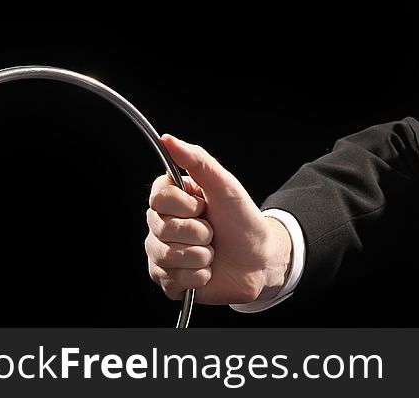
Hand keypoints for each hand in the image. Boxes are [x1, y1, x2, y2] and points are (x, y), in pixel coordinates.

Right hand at [145, 134, 291, 304]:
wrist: (260, 259)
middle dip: (198, 232)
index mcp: (171, 199)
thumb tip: (167, 138)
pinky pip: (171, 281)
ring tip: (212, 251)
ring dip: (200, 255)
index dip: (186, 206)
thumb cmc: (243, 220)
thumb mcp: (224, 185)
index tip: (204, 206)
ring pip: (166, 256)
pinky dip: (198, 277)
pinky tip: (207, 270)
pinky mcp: (168, 281)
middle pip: (162, 229)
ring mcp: (162, 254)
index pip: (158, 199)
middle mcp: (161, 225)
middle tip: (213, 231)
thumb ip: (196, 160)